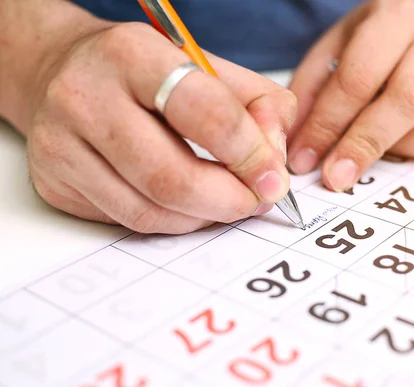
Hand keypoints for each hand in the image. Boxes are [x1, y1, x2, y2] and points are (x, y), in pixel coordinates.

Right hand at [26, 22, 295, 233]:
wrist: (58, 71)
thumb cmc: (143, 72)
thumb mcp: (205, 66)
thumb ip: (257, 103)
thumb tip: (275, 161)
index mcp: (133, 55)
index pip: (205, 114)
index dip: (250, 155)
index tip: (274, 178)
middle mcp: (86, 98)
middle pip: (172, 178)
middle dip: (230, 201)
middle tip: (257, 201)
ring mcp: (61, 146)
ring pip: (150, 211)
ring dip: (204, 218)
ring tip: (227, 202)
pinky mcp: (55, 183)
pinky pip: (128, 221)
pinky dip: (172, 222)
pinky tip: (188, 205)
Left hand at [287, 0, 413, 190]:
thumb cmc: (377, 45)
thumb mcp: (335, 49)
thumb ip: (310, 91)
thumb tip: (294, 143)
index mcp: (395, 18)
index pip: (358, 78)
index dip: (327, 125)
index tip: (305, 161)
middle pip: (407, 102)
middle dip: (365, 146)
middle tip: (336, 178)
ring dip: (405, 150)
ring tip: (384, 144)